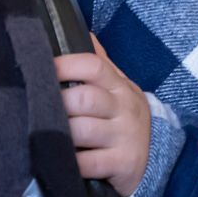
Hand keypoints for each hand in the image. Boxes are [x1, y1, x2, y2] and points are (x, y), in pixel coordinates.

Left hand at [55, 34, 152, 196]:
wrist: (158, 155)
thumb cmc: (124, 117)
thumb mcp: (119, 87)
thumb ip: (100, 64)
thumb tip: (83, 32)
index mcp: (119, 86)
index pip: (94, 66)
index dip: (66, 65)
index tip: (44, 68)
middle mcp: (123, 108)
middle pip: (84, 98)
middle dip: (58, 103)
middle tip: (39, 108)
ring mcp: (124, 137)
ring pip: (83, 130)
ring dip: (59, 133)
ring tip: (45, 133)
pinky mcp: (122, 164)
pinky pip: (89, 163)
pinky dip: (71, 162)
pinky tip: (59, 159)